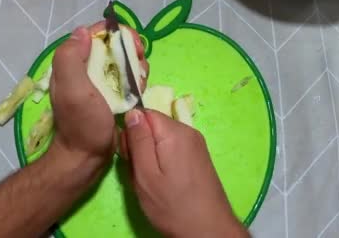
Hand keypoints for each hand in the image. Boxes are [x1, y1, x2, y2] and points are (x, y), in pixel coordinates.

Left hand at [49, 24, 147, 165]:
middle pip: (114, 45)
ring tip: (141, 81)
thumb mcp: (72, 89)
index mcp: (73, 62)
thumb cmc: (81, 123)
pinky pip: (128, 77)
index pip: (96, 33)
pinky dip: (138, 79)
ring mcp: (100, 81)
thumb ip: (71, 58)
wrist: (87, 156)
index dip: (116, 34)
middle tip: (141, 64)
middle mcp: (86, 68)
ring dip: (137, 65)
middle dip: (131, 50)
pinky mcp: (112, 94)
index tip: (133, 46)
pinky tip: (141, 89)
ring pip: (124, 60)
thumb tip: (83, 32)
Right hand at [121, 110, 249, 237]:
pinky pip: (172, 147)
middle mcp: (188, 131)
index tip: (129, 155)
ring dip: (150, 155)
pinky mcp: (198, 156)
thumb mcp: (146, 175)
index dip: (131, 131)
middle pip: (153, 124)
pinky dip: (162, 160)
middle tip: (139, 172)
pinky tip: (163, 181)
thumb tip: (132, 112)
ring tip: (150, 180)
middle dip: (140, 144)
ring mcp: (196, 143)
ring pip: (161, 138)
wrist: (209, 231)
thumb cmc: (173, 206)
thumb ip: (138, 141)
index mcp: (174, 132)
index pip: (143, 112)